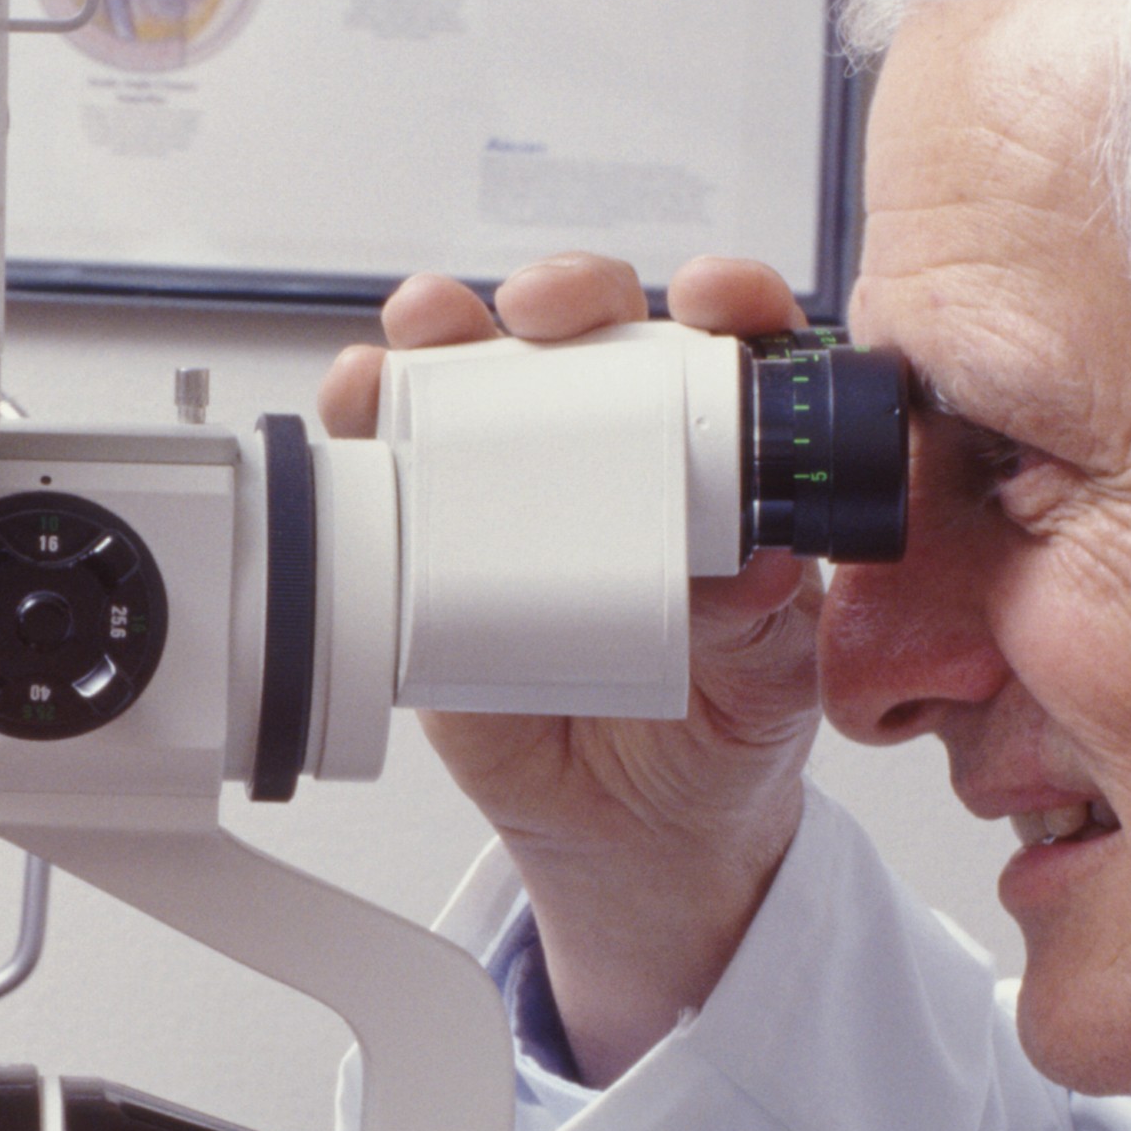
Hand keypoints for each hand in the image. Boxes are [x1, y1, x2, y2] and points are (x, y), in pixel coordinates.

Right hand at [321, 252, 828, 1078]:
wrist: (638, 835)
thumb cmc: (721, 730)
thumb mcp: (768, 680)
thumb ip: (763, 624)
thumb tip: (755, 569)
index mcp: (719, 464)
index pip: (728, 347)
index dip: (722, 299)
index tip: (712, 301)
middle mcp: (615, 452)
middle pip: (585, 330)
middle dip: (562, 294)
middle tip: (549, 312)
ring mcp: (518, 491)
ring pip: (475, 374)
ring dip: (445, 330)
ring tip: (432, 330)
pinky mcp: (438, 550)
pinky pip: (395, 470)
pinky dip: (367, 417)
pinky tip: (363, 401)